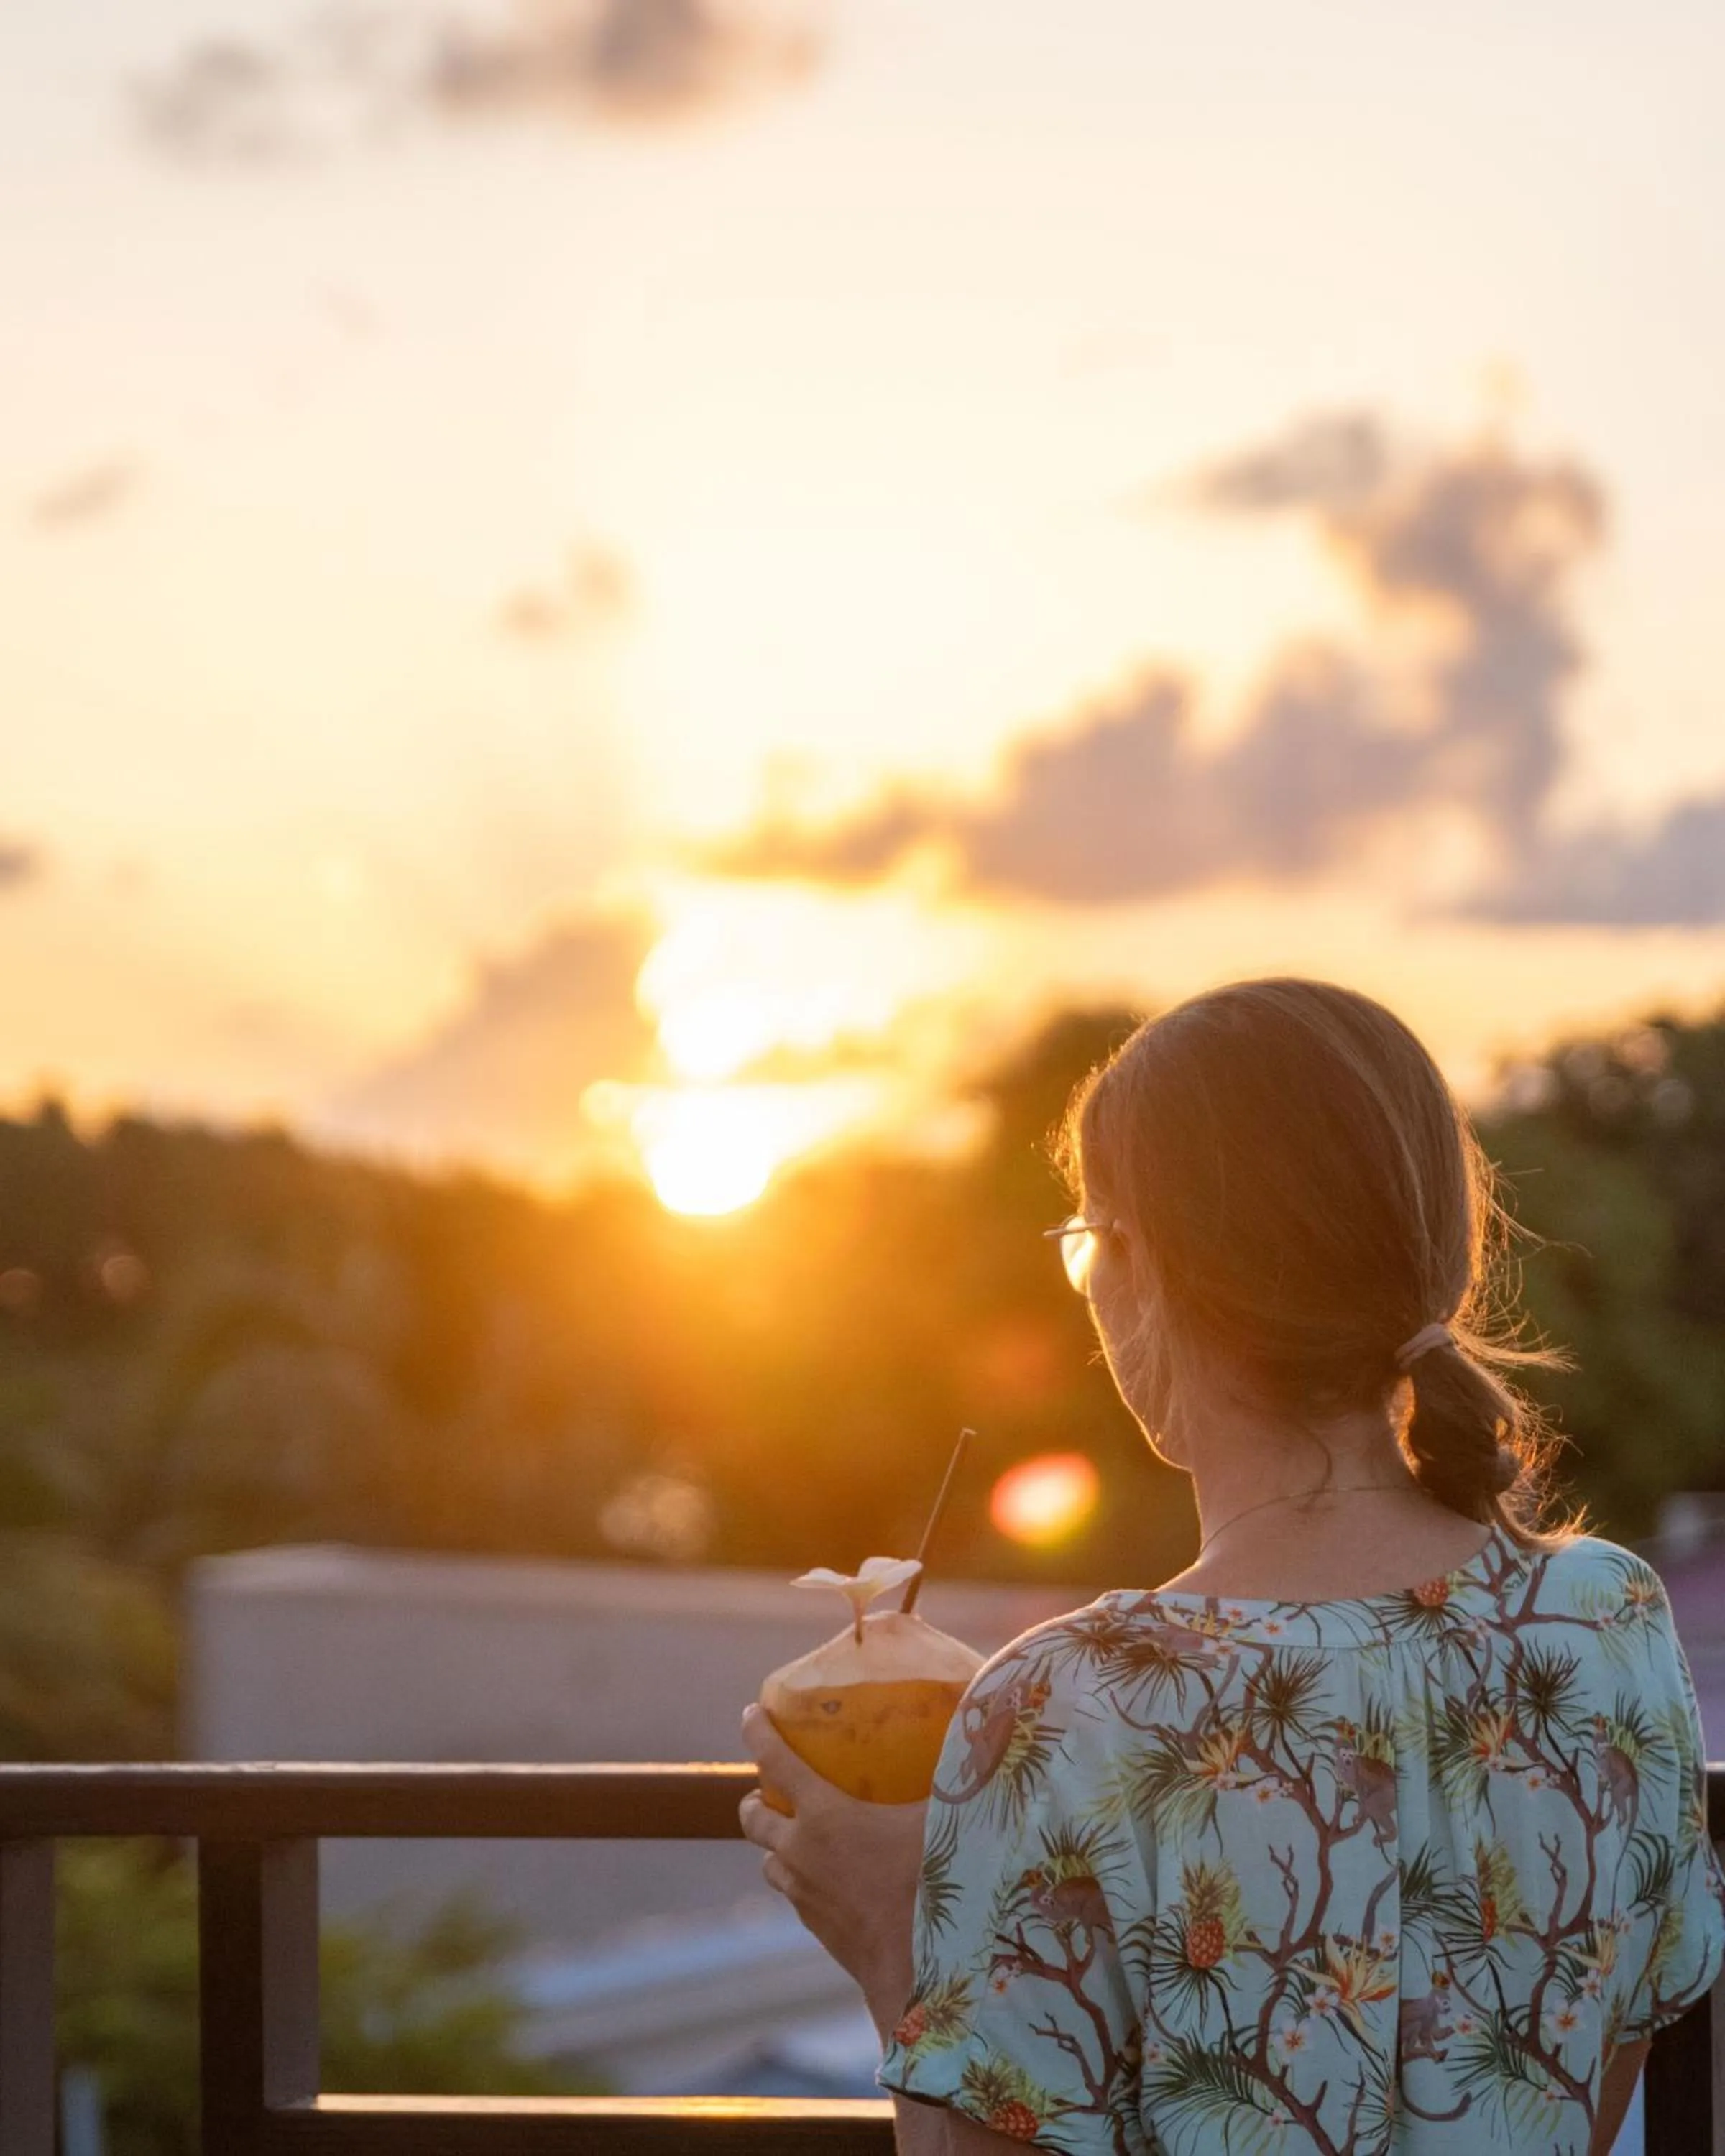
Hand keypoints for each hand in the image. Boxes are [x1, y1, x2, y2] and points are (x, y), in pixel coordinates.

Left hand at [738, 1701, 922, 2037]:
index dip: (758, 1731)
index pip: (775, 1760)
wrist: (916, 1972)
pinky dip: (803, 1879)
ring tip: (804, 1836)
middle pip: (753, 1818)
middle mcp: (800, 1851)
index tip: (752, 1713)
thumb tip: (981, 1734)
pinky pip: (796, 1894)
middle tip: (774, 1789)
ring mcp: (803, 1894)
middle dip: (756, 1798)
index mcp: (823, 1814)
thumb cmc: (930, 1886)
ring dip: (778, 1844)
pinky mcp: (814, 1927)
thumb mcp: (942, 1819)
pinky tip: (834, 1878)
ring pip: (770, 1861)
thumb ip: (952, 1777)